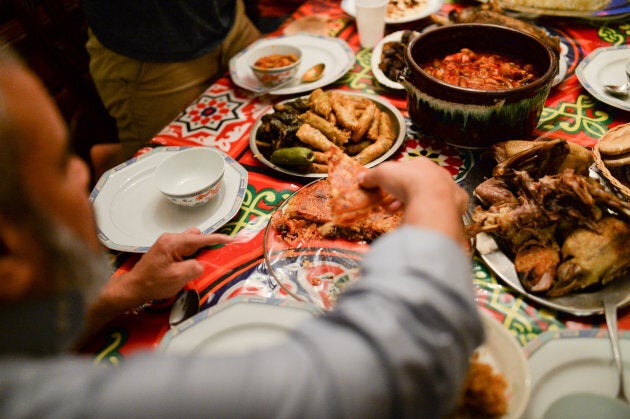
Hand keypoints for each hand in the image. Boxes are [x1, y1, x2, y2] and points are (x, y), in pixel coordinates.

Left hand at [82, 228, 233, 339]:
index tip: (232, 240)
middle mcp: (170, 238)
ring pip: (190, 242)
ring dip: (198, 250)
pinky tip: (192, 265)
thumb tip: (201, 263)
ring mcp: (167, 244)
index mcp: (173, 242)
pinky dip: (191, 254)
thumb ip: (194, 267)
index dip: (218, 239)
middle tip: (216, 256)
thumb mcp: (178, 278)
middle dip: (207, 244)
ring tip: (203, 263)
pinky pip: (184, 248)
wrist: (133, 288)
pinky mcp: (165, 250)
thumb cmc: (153, 283)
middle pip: (195, 236)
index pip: (201, 238)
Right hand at [359, 157, 467, 244]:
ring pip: (434, 196)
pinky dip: (436, 214)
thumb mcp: (382, 174)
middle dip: (406, 194)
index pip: (407, 169)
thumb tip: (362, 178)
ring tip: (406, 215)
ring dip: (419, 204)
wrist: (432, 200)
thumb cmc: (407, 182)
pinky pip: (447, 210)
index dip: (395, 180)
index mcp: (422, 164)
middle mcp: (439, 174)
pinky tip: (427, 220)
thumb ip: (372, 176)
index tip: (387, 191)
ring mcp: (451, 189)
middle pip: (421, 183)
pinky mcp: (458, 205)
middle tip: (394, 206)